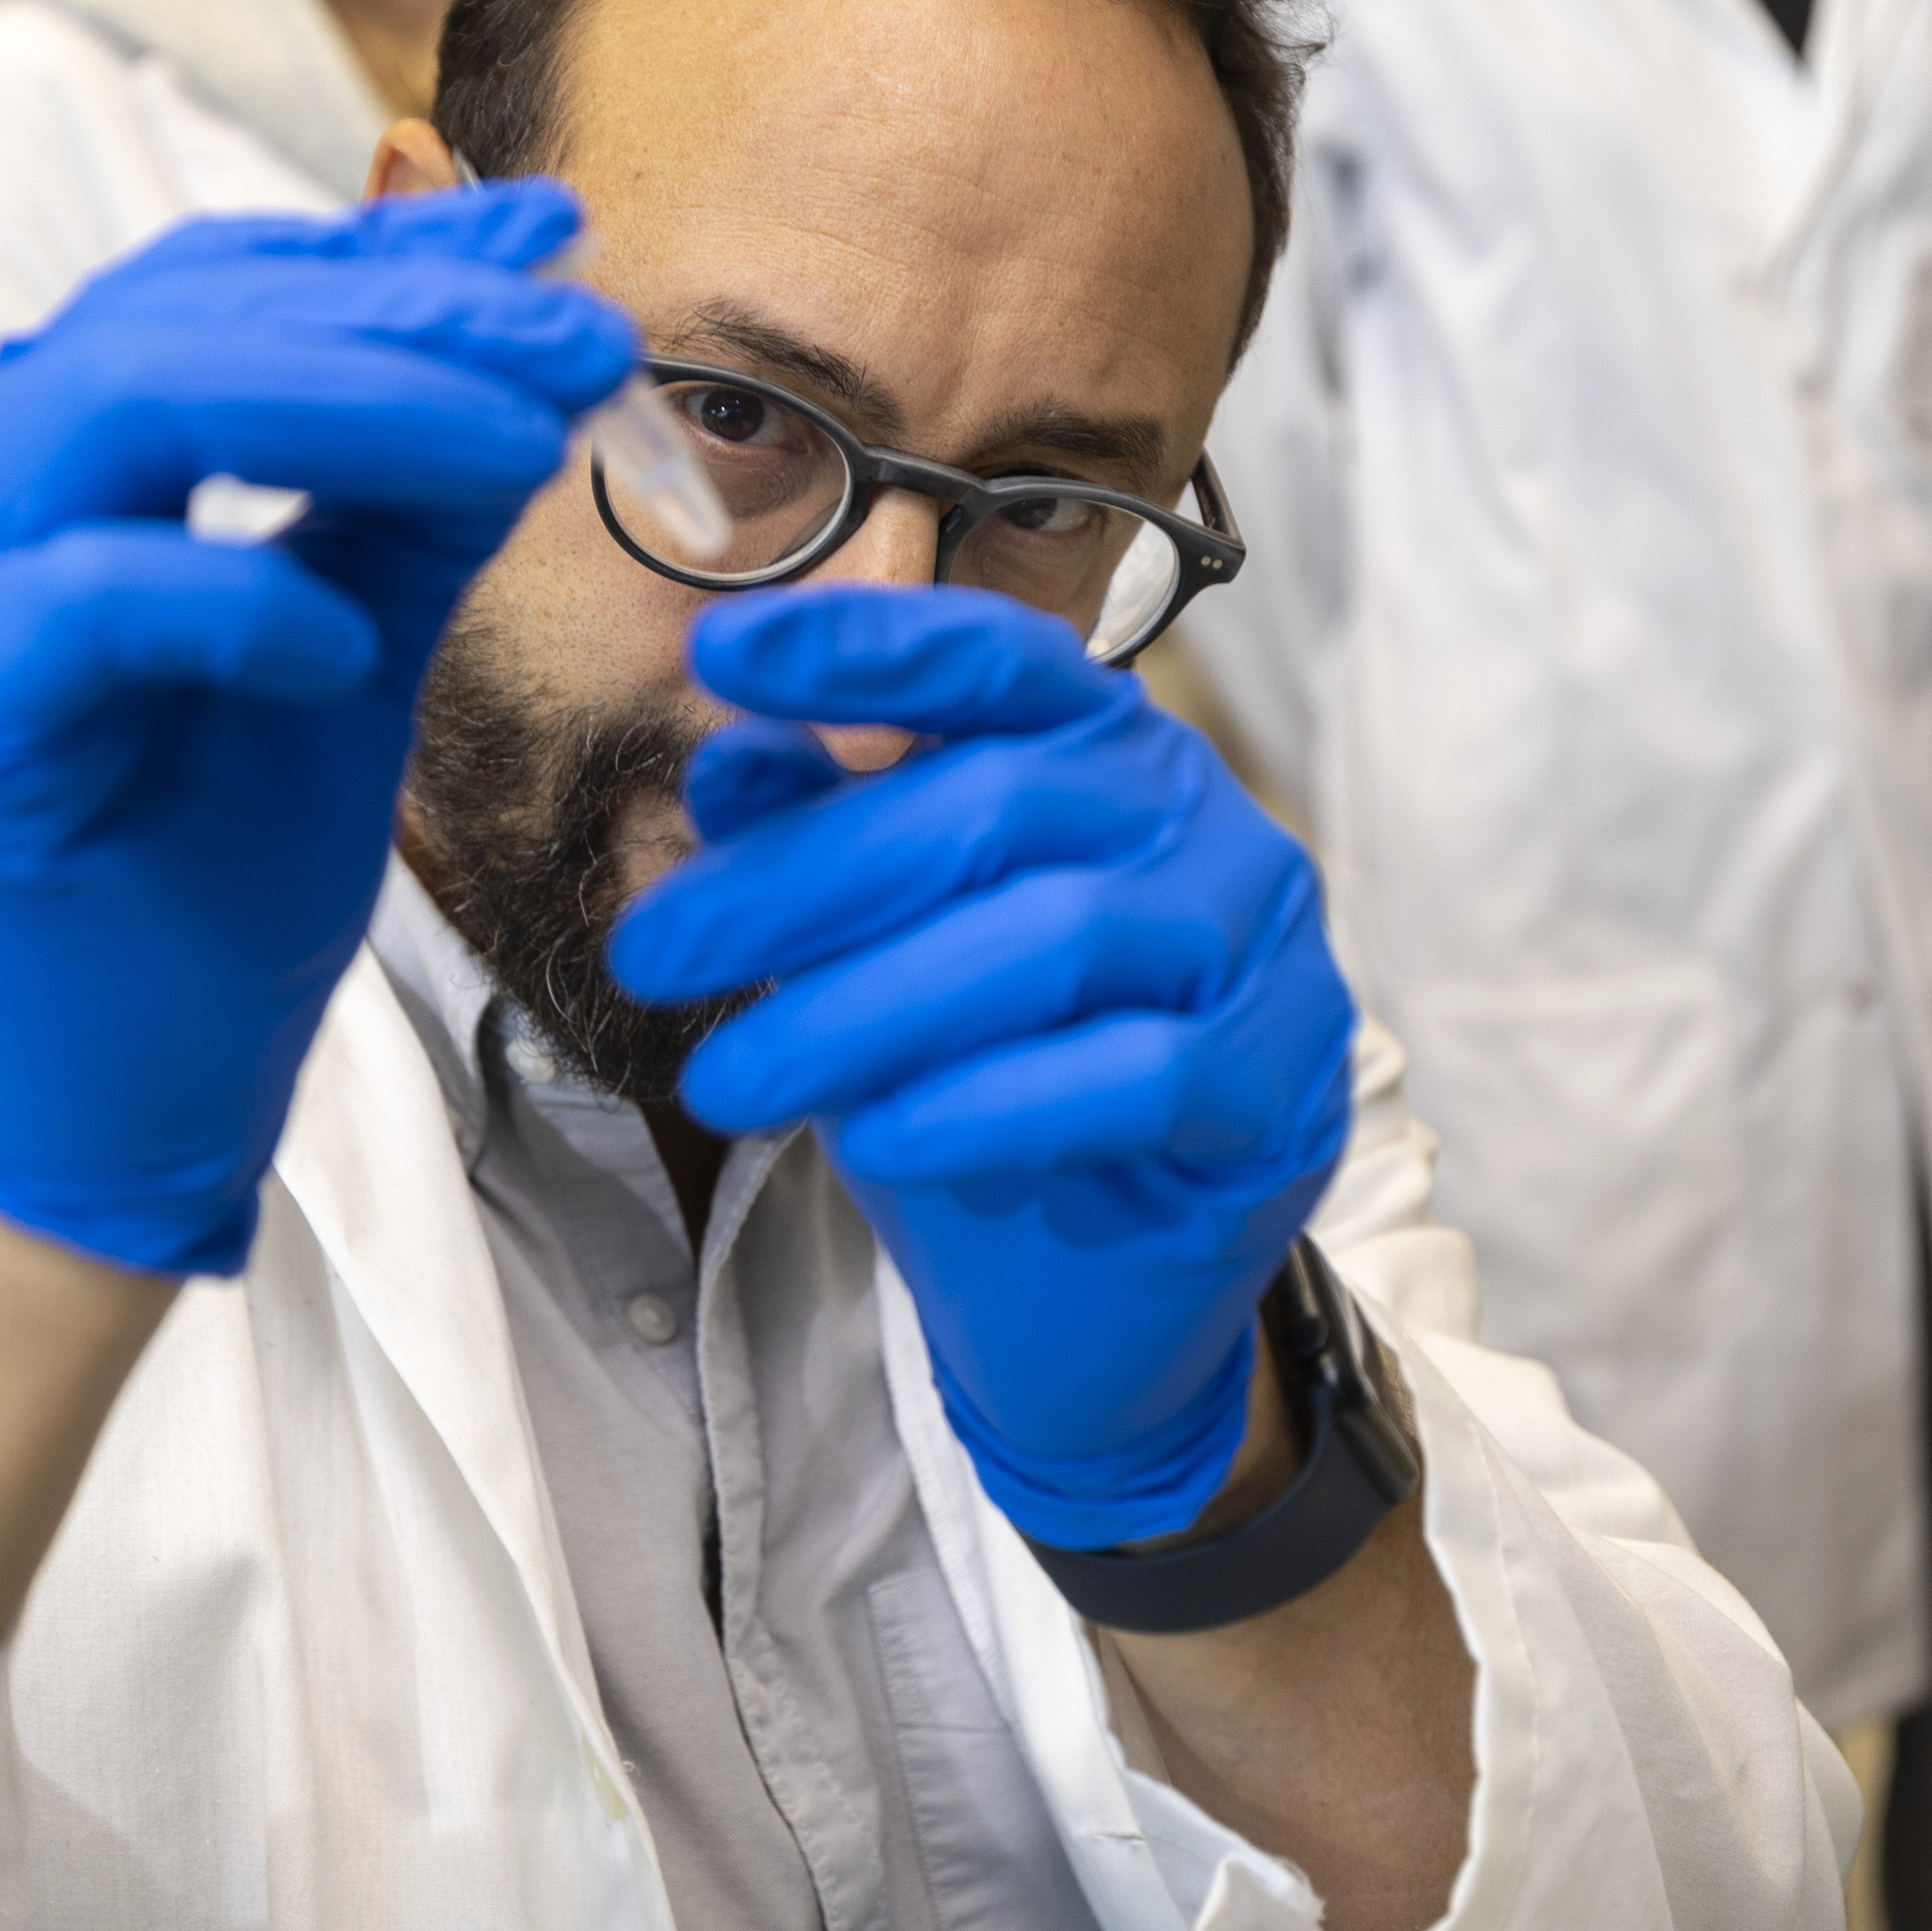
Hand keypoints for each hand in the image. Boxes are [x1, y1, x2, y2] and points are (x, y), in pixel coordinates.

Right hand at [0, 185, 633, 1273]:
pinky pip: (99, 597)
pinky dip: (240, 602)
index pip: (213, 287)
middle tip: (579, 337)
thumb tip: (535, 326)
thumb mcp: (351, 638)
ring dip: (358, 406)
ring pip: (135, 407)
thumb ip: (410, 488)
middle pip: (181, 321)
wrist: (126, 1087)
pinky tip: (344, 649)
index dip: (390, 256)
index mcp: (39, 447)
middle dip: (403, 317)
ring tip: (525, 442)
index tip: (558, 244)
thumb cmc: (213, 870)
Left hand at [608, 590, 1355, 1546]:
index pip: (993, 661)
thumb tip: (730, 758)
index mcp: (1106, 745)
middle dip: (798, 882)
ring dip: (862, 1013)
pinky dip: (989, 1107)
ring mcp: (1254, 943)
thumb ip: (822, 841)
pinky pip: (1131, 1076)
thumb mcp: (879, 951)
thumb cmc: (986, 1076)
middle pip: (994, 805)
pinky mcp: (1281, 1080)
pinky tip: (876, 1140)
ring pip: (1056, 940)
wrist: (1099, 1285)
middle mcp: (1197, 817)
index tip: (717, 648)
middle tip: (650, 952)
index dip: (861, 645)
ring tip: (729, 1082)